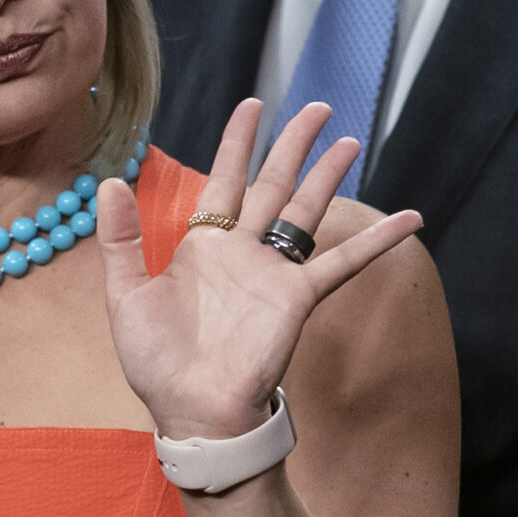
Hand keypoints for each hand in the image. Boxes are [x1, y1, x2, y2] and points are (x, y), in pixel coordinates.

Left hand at [97, 99, 423, 443]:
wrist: (192, 410)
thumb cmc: (157, 362)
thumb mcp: (126, 295)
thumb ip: (121, 239)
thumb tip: (108, 182)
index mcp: (202, 247)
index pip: (224, 180)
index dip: (237, 143)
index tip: (253, 106)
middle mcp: (242, 251)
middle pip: (274, 184)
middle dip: (294, 144)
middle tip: (319, 108)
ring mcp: (273, 272)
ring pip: (306, 211)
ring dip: (329, 176)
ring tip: (350, 141)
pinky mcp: (298, 297)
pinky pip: (343, 263)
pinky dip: (376, 242)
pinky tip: (409, 220)